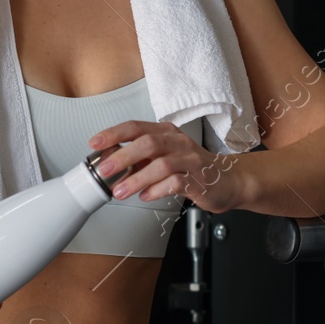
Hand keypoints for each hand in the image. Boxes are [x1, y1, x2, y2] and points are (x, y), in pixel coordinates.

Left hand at [88, 119, 244, 214]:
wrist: (229, 181)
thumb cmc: (193, 168)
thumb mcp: (164, 157)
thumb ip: (141, 159)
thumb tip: (111, 163)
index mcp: (166, 133)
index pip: (136, 127)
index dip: (113, 134)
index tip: (95, 143)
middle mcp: (178, 142)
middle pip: (147, 143)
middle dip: (122, 157)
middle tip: (104, 171)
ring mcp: (190, 160)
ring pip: (161, 164)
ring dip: (136, 178)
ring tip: (120, 191)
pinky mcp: (199, 179)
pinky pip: (175, 182)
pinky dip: (156, 190)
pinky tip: (145, 196)